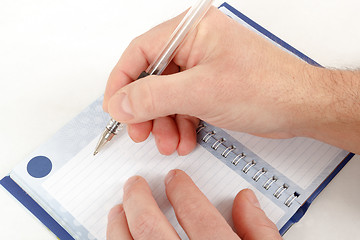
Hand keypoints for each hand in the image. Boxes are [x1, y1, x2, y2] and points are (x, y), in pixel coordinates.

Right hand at [103, 7, 359, 154]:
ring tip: (168, 143)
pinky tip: (184, 139)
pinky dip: (180, 123)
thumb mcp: (201, 92)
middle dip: (145, 109)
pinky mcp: (210, 84)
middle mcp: (194, 44)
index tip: (115, 109)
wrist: (301, 107)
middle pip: (151, 76)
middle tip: (141, 132)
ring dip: (164, 122)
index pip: (139, 52)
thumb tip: (120, 103)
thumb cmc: (267, 88)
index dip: (122, 82)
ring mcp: (202, 65)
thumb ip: (153, 96)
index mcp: (190, 30)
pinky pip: (183, 103)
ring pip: (166, 94)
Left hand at [106, 169, 281, 239]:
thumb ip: (261, 228)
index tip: (174, 179)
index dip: (182, 192)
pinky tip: (119, 237)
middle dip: (139, 202)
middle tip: (134, 185)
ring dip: (121, 227)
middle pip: (153, 230)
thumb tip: (246, 201)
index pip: (196, 214)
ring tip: (118, 210)